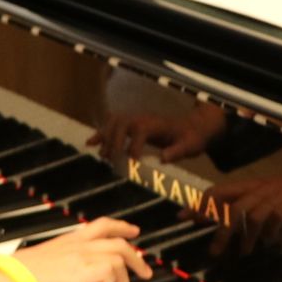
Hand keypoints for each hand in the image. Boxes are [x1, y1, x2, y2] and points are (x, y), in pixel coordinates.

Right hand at [0, 217, 150, 281]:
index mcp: (68, 239)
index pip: (101, 225)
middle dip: (135, 255)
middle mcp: (78, 243)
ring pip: (120, 253)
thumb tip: (60, 279)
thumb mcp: (42, 263)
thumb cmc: (19, 275)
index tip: (132, 231)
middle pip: (118, 240)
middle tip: (144, 267)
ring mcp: (83, 254)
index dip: (120, 226)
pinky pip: (112, 269)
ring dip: (127, 273)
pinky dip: (113, 281)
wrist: (11, 279)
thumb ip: (57, 266)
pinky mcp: (85, 269)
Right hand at [88, 103, 226, 163]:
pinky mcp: (131, 125)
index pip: (141, 130)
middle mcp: (143, 119)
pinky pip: (112, 125)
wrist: (192, 127)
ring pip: (114, 123)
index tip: (131, 162)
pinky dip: (100, 133)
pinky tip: (90, 144)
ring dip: (105, 137)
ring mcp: (136, 120)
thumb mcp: (189, 146)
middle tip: (111, 160)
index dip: (134, 145)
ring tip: (102, 156)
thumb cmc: (190, 138)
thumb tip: (163, 158)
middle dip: (114, 141)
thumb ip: (177, 151)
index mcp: (156, 124)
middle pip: (122, 124)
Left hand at [193, 170, 281, 255]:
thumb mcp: (260, 195)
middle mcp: (255, 190)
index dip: (200, 204)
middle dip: (220, 229)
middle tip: (213, 251)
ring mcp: (270, 198)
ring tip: (241, 254)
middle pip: (232, 207)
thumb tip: (218, 227)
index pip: (217, 192)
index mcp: (246, 186)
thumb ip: (241, 207)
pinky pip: (272, 221)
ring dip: (244, 238)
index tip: (183, 217)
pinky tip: (267, 243)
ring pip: (250, 216)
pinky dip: (267, 234)